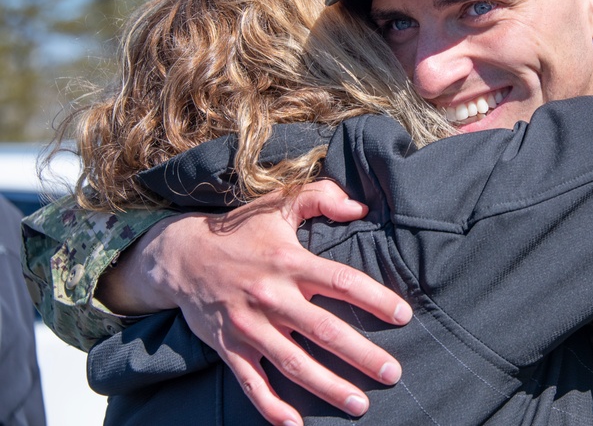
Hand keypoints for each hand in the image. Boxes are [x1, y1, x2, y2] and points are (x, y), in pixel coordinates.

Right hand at [98, 180, 411, 424]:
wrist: (180, 256)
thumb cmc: (241, 230)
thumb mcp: (279, 204)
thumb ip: (322, 198)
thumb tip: (362, 207)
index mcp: (290, 262)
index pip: (341, 282)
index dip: (375, 298)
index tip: (403, 315)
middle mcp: (272, 296)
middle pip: (324, 331)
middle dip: (361, 355)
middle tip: (393, 373)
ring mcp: (249, 326)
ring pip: (293, 363)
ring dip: (327, 387)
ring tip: (360, 404)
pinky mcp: (229, 347)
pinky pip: (251, 382)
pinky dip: (271, 406)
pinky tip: (295, 424)